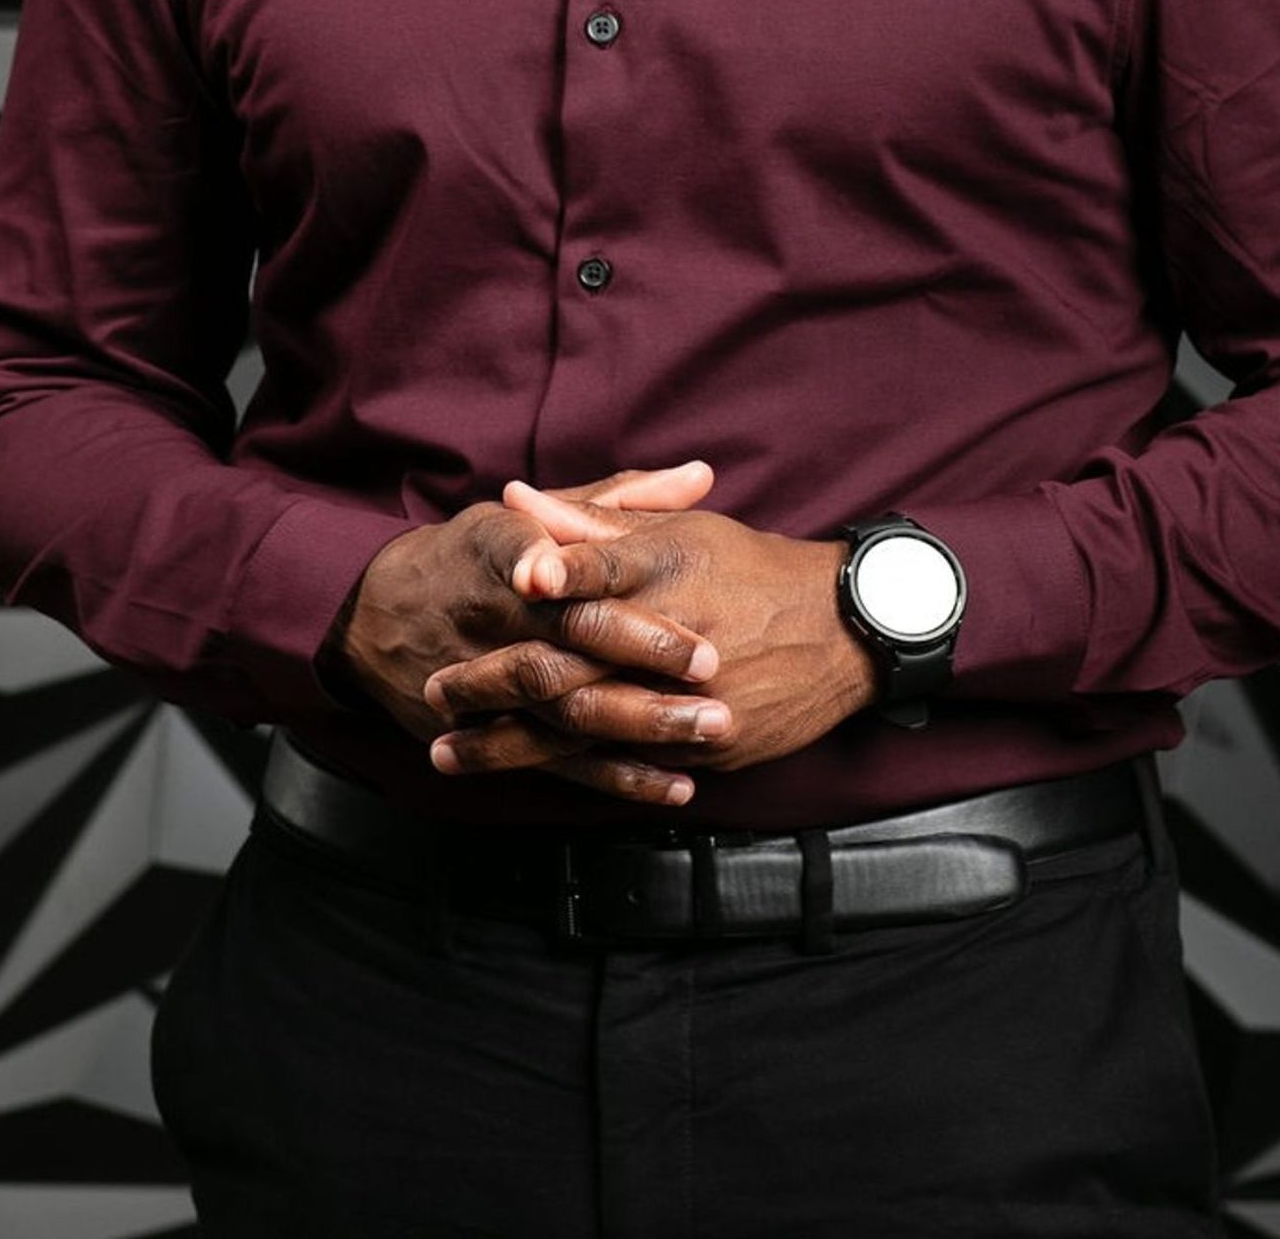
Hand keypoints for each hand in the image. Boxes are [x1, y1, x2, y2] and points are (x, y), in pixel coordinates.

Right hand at [330, 463, 723, 800]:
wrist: (376, 618)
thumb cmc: (471, 556)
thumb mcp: (531, 512)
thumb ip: (619, 500)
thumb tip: (700, 476)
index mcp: (509, 555)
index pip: (565, 570)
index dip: (610, 582)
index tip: (665, 584)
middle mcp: (499, 620)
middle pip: (572, 643)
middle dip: (643, 656)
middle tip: (712, 664)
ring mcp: (493, 683)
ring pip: (569, 711)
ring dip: (641, 725)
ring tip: (708, 729)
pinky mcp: (493, 732)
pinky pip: (557, 763)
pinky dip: (616, 778)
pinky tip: (673, 784)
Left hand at [422, 486, 879, 792]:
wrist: (844, 632)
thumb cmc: (751, 568)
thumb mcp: (678, 531)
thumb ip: (591, 522)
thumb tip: (515, 499)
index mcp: (665, 575)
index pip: (598, 575)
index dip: (551, 579)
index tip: (502, 586)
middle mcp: (670, 642)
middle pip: (572, 666)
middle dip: (494, 683)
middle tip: (436, 690)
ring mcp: (687, 702)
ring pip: (585, 731)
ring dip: (510, 744)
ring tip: (449, 752)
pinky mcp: (704, 747)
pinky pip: (630, 767)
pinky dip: (574, 776)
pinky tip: (527, 781)